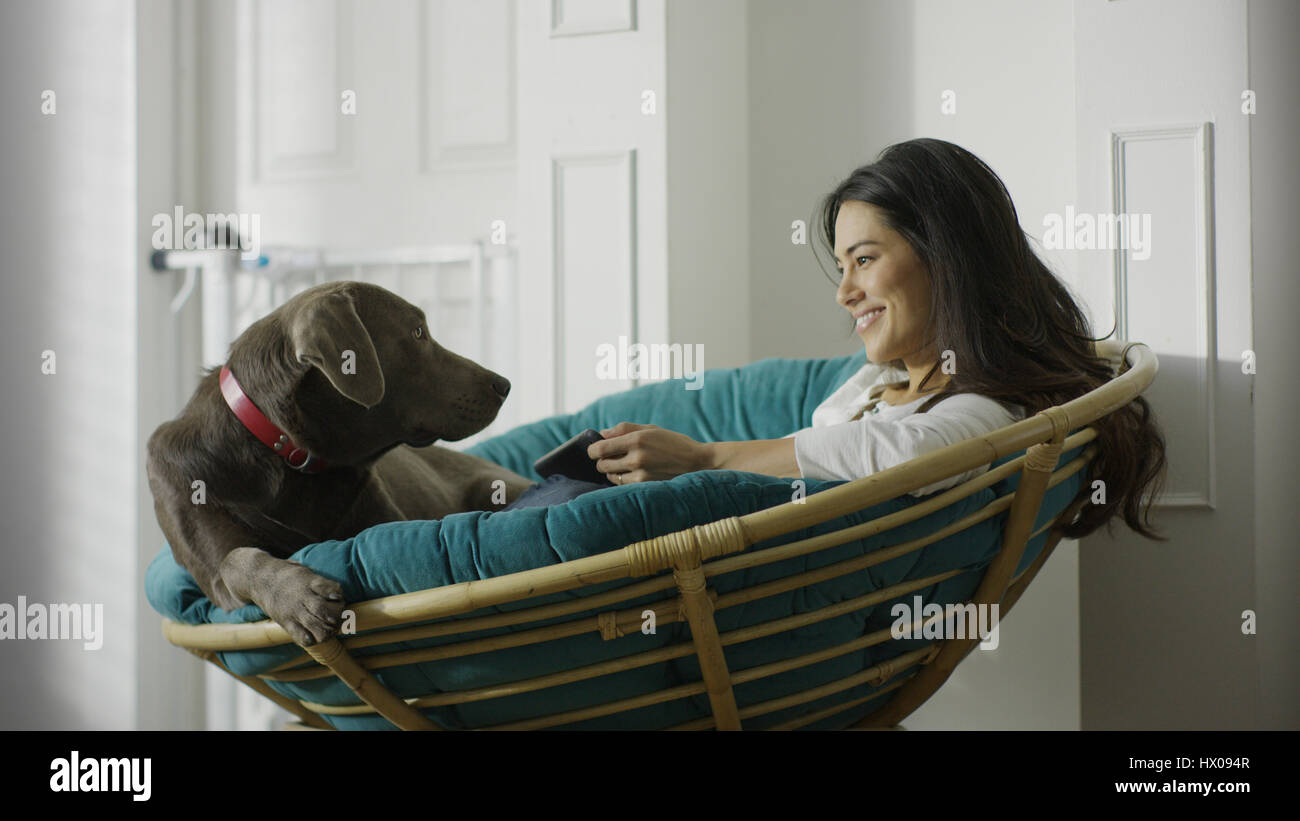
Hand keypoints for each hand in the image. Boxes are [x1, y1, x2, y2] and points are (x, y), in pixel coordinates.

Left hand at [587, 422, 711, 483]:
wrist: (698, 463)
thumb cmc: (673, 443)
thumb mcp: (651, 429)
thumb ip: (625, 429)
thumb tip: (602, 434)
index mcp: (637, 439)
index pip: (600, 448)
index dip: (592, 450)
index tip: (594, 450)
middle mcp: (636, 458)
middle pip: (602, 464)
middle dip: (602, 460)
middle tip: (612, 457)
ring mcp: (641, 475)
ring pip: (611, 475)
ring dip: (612, 470)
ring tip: (625, 465)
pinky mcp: (645, 487)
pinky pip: (622, 484)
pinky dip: (622, 479)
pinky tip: (633, 473)